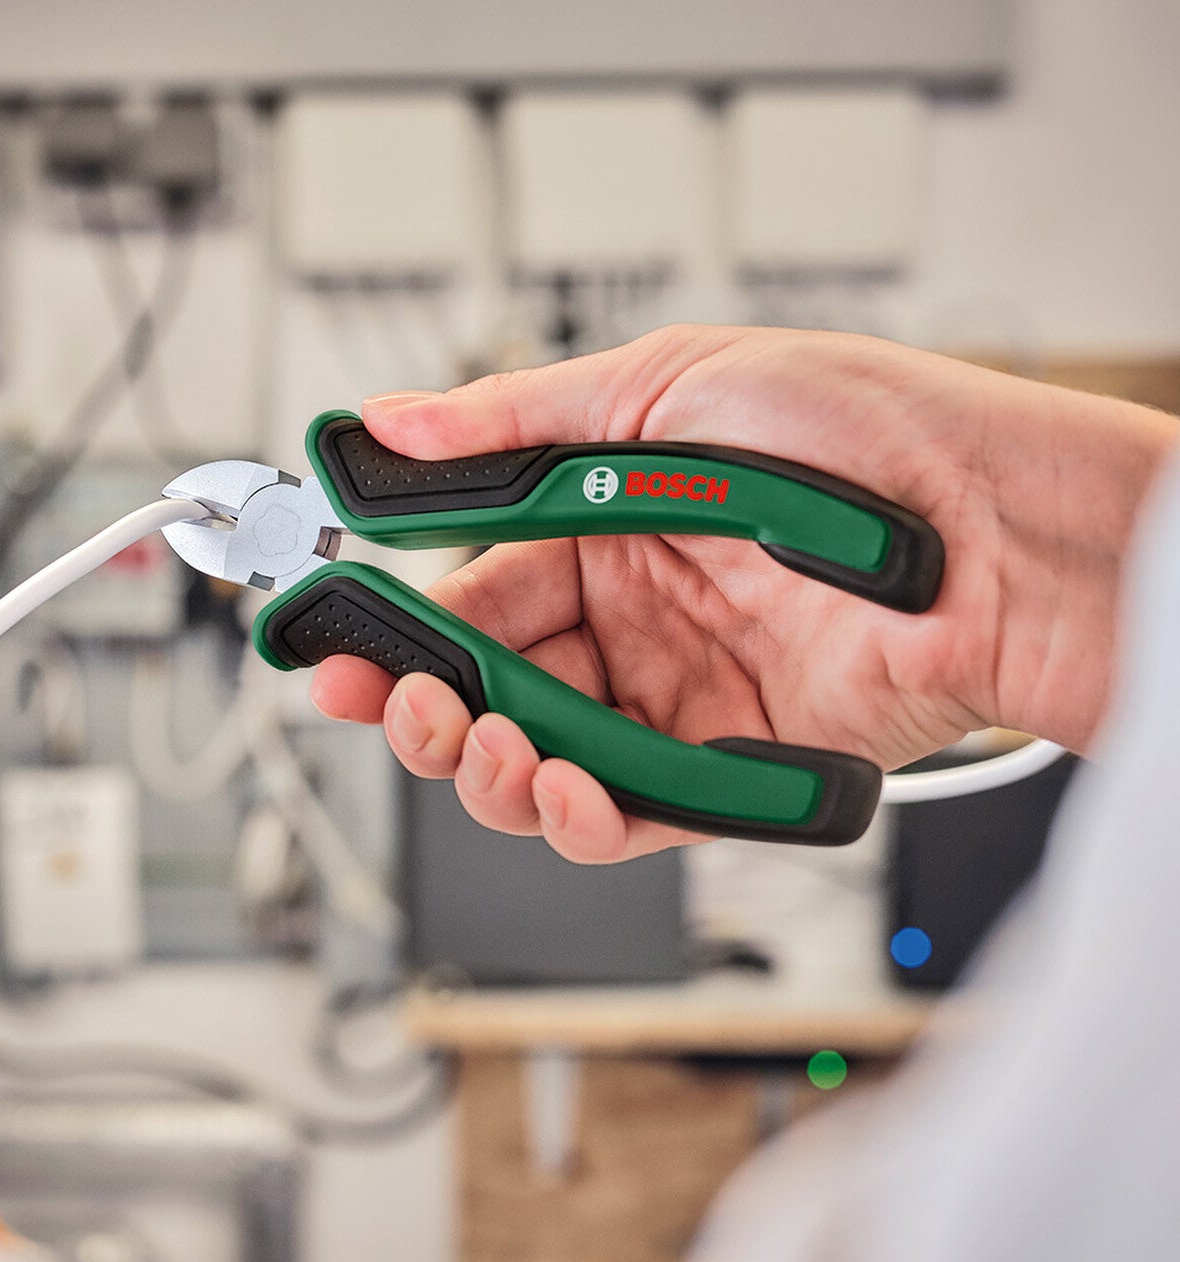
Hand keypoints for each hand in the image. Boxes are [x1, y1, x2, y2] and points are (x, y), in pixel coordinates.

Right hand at [312, 325, 1179, 862]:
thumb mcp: (663, 384)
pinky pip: (624, 815)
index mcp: (598, 533)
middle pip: (489, 690)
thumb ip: (513, 421)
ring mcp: (671, 701)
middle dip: (426, 709)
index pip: (470, 592)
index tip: (335, 643)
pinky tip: (559, 786)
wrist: (985, 529)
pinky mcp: (722, 770)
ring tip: (482, 739)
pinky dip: (577, 817)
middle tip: (396, 702)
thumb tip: (388, 425)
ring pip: (537, 765)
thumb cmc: (852, 433)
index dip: (397, 624)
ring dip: (487, 767)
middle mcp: (628, 623)